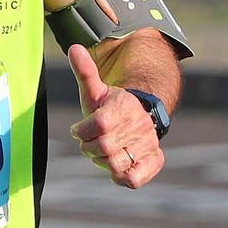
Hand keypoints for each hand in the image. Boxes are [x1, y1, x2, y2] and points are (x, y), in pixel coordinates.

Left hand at [67, 45, 160, 188]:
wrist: (141, 117)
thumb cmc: (110, 106)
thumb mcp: (96, 90)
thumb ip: (85, 72)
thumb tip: (73, 48)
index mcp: (123, 107)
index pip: (99, 124)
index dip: (82, 130)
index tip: (78, 129)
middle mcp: (139, 126)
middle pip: (102, 147)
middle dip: (89, 147)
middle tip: (90, 142)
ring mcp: (147, 144)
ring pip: (115, 165)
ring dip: (102, 162)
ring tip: (104, 151)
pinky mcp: (153, 161)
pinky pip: (134, 179)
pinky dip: (122, 177)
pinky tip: (117, 168)